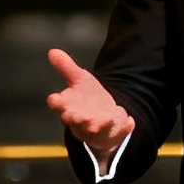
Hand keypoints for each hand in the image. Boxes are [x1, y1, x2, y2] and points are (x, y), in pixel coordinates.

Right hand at [46, 48, 133, 165]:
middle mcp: (80, 119)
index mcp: (68, 106)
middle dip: (77, 119)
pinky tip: (130, 121)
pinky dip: (125, 127)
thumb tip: (52, 51)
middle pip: (76, 121)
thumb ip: (66, 67)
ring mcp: (96, 128)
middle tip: (78, 116)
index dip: (56, 103)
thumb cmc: (84, 98)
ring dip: (101, 126)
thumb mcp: (78, 79)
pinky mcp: (113, 133)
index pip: (58, 105)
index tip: (55, 99)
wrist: (101, 115)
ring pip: (96, 130)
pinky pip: (119, 132)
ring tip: (107, 120)